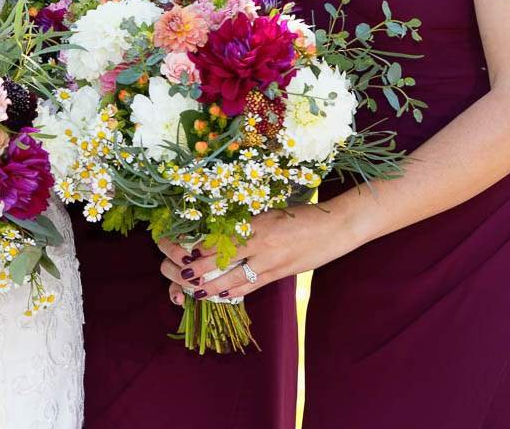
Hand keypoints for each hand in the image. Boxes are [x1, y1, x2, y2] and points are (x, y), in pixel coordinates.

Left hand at [156, 201, 363, 303]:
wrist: (335, 226)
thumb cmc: (301, 215)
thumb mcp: (268, 213)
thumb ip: (245, 223)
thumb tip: (218, 232)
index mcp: (253, 223)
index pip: (216, 237)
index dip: (194, 247)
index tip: (174, 249)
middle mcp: (259, 242)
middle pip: (219, 259)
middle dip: (196, 270)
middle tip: (177, 274)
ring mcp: (270, 261)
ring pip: (233, 277)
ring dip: (211, 286)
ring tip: (193, 291)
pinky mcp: (281, 273)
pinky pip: (253, 285)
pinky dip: (235, 290)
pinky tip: (222, 295)